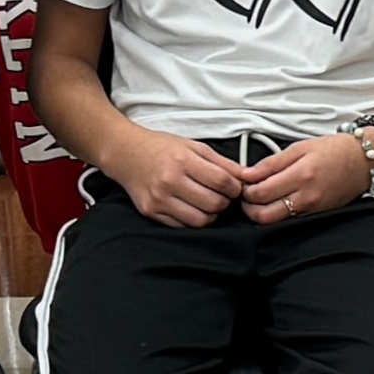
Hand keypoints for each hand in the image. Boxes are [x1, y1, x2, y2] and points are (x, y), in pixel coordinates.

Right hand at [107, 125, 250, 225]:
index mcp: (183, 161)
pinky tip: (190, 207)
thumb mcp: (194, 146)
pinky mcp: (151, 212)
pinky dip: (192, 219)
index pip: (222, 182)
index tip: (234, 187)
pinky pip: (182, 226)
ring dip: (210, 214)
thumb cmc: (161, 148)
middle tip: (221, 195)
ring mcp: (159, 199)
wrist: (126, 153)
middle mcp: (170, 181)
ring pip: (200, 220)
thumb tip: (247, 177)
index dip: (235, 188)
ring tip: (206, 202)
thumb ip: (222, 163)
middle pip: (213, 204)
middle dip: (224, 202)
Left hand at [237, 133, 373, 224]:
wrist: (364, 162)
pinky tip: (275, 202)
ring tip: (258, 198)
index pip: (261, 193)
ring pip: (275, 222)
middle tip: (245, 195)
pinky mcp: (317, 215)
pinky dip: (277, 214)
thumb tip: (248, 174)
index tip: (242, 183)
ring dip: (260, 212)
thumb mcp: (301, 147)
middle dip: (248, 207)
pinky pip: (289, 220)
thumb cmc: (335, 150)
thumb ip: (272, 163)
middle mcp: (307, 197)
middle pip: (264, 215)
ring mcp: (312, 210)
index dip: (245, 190)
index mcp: (301, 175)